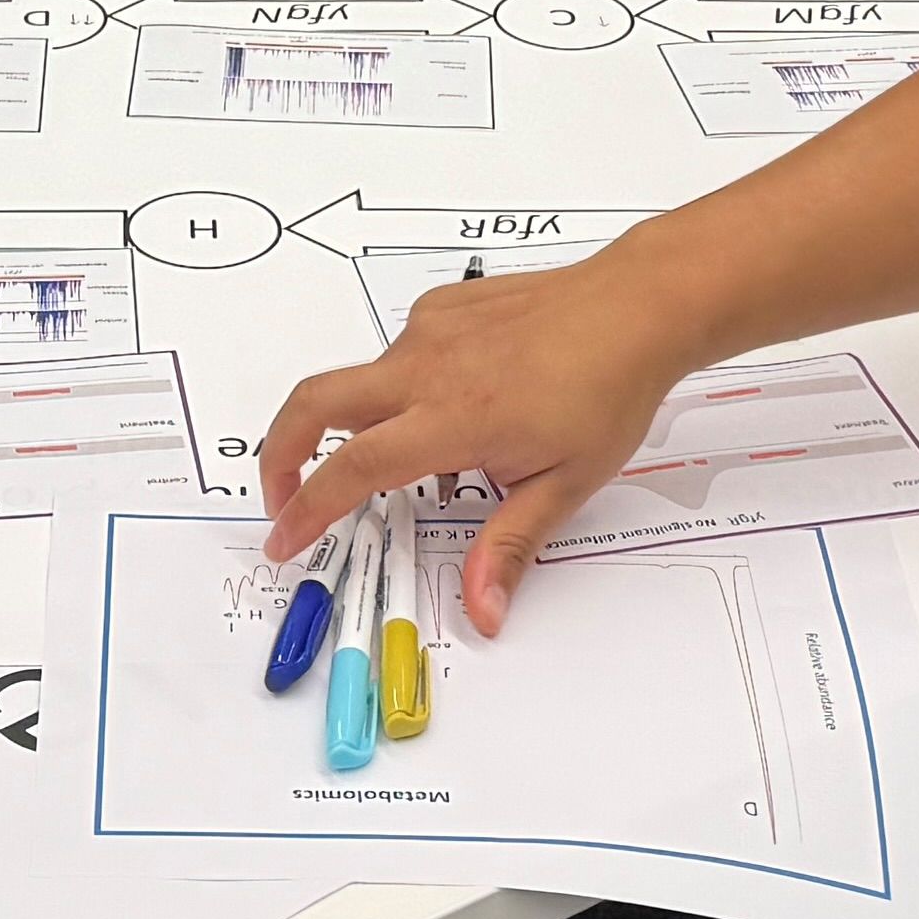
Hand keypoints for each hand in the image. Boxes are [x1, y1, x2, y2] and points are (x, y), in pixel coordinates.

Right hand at [250, 258, 711, 638]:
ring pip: (364, 383)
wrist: (637, 306)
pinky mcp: (441, 307)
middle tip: (284, 496)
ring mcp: (429, 330)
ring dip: (365, 426)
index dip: (306, 510)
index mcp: (451, 419)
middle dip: (281, 453)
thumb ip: (508, 548)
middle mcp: (426, 367)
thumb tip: (483, 611)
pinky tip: (461, 407)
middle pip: (314, 404)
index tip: (284, 539)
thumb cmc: (609, 389)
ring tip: (429, 461)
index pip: (352, 471)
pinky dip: (406, 390)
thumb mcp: (563, 485)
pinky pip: (401, 355)